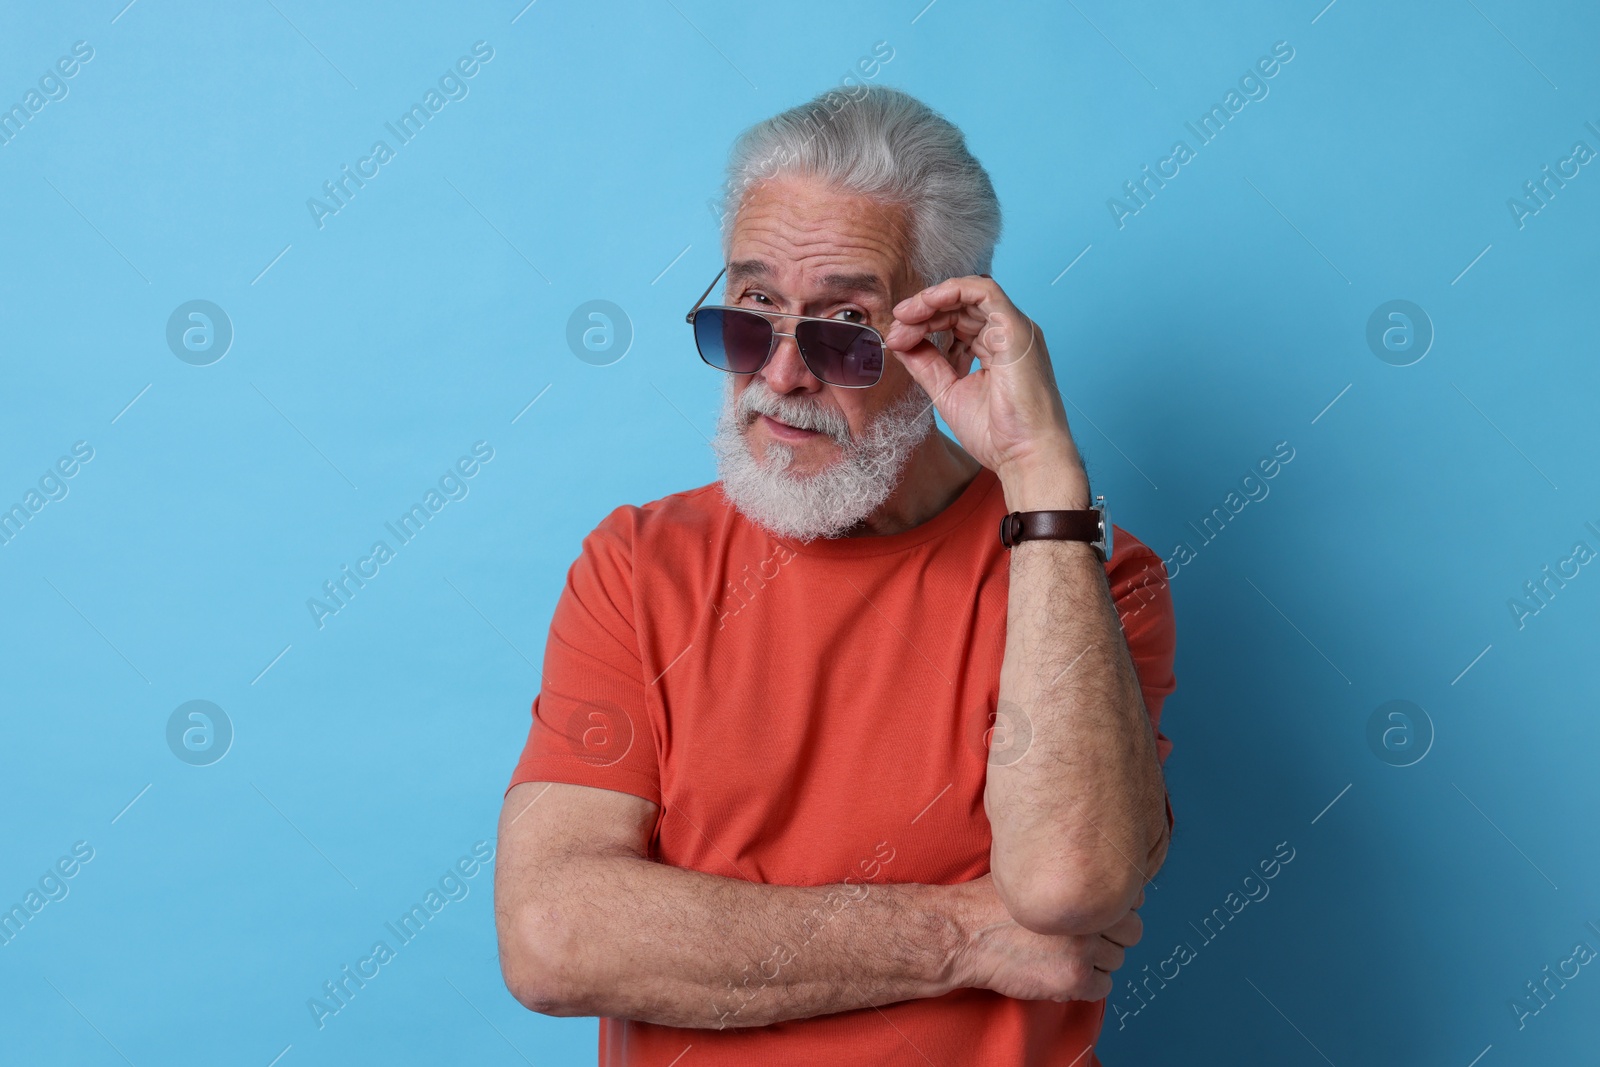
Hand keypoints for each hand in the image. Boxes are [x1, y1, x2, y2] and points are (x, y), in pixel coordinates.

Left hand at [885, 276, 1086, 503]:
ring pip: (968, 295)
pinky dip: (951, 291)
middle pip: (959, 307)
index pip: (956, 322)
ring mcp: (1013, 329)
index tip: (897, 339)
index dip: (924, 325)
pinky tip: (926, 303)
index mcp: (995, 348)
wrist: (1024, 456)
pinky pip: (984, 291)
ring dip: (931, 302)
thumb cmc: (997, 434)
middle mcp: (1006, 334)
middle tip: (896, 330)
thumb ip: (926, 365)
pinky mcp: (1015, 329)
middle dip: (922, 314)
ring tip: (904, 319)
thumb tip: (900, 342)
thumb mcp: (948, 392)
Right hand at [948, 874, 1143, 1002]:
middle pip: (1132, 933)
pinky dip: (1086, 985)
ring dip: (1097, 962)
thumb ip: (1068, 876)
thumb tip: (1097, 877)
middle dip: (1112, 937)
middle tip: (1083, 939)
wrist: (965, 935)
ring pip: (1117, 961)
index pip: (1132, 900)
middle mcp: (1089, 916)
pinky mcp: (1073, 978)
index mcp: (1082, 887)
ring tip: (1065, 956)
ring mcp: (1084, 949)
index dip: (1114, 909)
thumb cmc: (990, 902)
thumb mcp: (1031, 873)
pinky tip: (1060, 973)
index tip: (1097, 915)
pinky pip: (1103, 987)